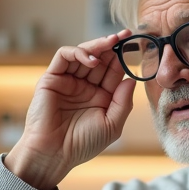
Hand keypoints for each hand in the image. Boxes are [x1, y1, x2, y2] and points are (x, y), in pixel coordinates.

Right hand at [5, 30, 136, 189]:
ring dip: (98, 46)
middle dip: (113, 46)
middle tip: (126, 35)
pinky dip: (79, 52)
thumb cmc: (82, 145)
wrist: (53, 154)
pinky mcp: (51, 78)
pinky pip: (64, 56)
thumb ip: (123, 103)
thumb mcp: (111, 125)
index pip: (113, 72)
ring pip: (83, 53)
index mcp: (100, 97)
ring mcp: (68, 81)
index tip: (136, 47)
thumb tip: (131, 79)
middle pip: (100, 59)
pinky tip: (93, 60)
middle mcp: (84, 86)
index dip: (123, 59)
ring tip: (111, 42)